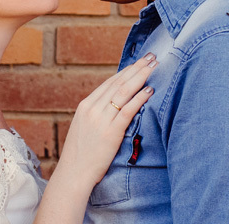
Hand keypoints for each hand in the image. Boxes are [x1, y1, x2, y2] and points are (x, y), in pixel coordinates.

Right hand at [57, 54, 156, 190]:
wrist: (74, 173)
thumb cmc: (81, 155)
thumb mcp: (84, 128)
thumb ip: (96, 115)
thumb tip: (112, 108)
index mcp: (85, 105)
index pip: (109, 83)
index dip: (126, 71)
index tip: (138, 62)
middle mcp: (92, 108)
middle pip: (117, 82)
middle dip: (136, 68)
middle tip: (151, 57)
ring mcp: (101, 119)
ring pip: (123, 91)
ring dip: (140, 76)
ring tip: (154, 66)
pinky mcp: (111, 131)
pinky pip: (128, 110)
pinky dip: (140, 97)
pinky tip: (150, 89)